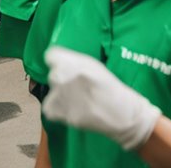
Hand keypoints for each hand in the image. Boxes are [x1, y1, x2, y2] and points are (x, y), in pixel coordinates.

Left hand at [43, 47, 160, 150]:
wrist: (121, 114)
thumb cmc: (109, 87)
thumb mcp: (93, 65)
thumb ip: (73, 60)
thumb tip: (55, 60)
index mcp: (71, 61)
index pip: (51, 56)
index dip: (60, 63)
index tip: (69, 69)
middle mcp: (61, 75)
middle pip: (53, 75)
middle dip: (63, 80)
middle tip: (79, 88)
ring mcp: (58, 94)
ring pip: (52, 92)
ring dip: (61, 96)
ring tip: (79, 101)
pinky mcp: (58, 112)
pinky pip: (49, 109)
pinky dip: (59, 111)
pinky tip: (74, 110)